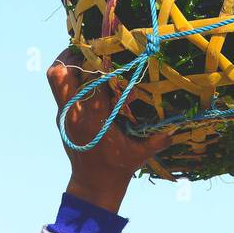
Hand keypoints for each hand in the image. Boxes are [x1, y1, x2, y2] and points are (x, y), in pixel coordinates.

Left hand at [47, 48, 172, 212]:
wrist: (93, 185)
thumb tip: (178, 130)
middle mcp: (74, 112)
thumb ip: (157, 139)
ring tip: (86, 57)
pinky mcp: (62, 119)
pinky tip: (89, 78)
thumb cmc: (118, 167)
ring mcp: (64, 115)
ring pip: (55, 79)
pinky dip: (72, 80)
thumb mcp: (140, 153)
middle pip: (60, 73)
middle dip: (73, 55)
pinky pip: (62, 91)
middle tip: (91, 47)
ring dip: (68, 65)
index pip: (92, 79)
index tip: (113, 52)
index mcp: (94, 117)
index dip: (102, 63)